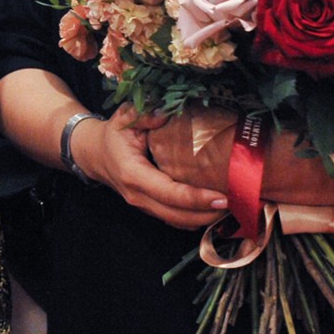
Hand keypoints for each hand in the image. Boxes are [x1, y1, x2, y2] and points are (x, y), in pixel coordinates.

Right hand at [78, 104, 227, 230]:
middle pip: (178, 216)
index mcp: (133, 174)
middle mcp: (138, 196)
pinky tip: (216, 209)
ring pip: (178, 222)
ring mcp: (144, 206)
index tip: (222, 197)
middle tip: (238, 203)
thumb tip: (167, 111)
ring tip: (233, 208)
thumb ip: (145, 113)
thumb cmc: (113, 134)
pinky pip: (175, 219)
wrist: (94, 154)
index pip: (169, 193)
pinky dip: (196, 218)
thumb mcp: (125, 117)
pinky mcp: (151, 208)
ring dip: (205, 219)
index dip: (196, 198)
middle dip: (209, 214)